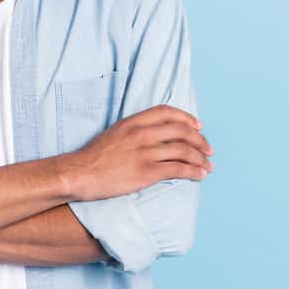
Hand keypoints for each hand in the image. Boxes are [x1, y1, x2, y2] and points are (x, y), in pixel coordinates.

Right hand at [58, 104, 213, 201]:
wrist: (79, 173)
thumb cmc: (93, 157)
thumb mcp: (114, 134)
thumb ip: (134, 131)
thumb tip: (153, 136)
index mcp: (133, 121)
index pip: (167, 112)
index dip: (186, 117)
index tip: (198, 126)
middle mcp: (141, 133)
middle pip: (181, 131)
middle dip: (200, 140)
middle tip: (209, 149)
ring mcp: (145, 152)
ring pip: (183, 150)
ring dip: (200, 158)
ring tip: (208, 166)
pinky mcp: (146, 171)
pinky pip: (178, 169)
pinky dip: (193, 171)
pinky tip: (199, 175)